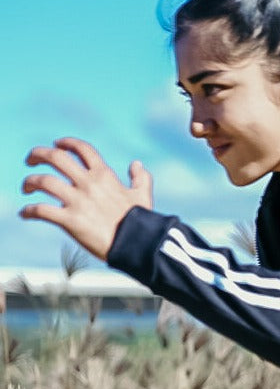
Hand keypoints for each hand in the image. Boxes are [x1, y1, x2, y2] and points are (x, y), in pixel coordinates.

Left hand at [20, 138, 153, 260]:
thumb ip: (141, 178)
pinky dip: (30, 211)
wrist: (137, 245)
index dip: (67, 143)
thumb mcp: (143, 196)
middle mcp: (88, 184)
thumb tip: (136, 164)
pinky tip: (26, 214)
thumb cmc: (142, 223)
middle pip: (56, 157)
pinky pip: (42, 210)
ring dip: (30, 182)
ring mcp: (78, 202)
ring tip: (27, 188)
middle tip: (31, 160)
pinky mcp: (70, 220)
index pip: (82, 149)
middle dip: (38, 155)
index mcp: (104, 176)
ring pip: (43, 181)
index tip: (57, 144)